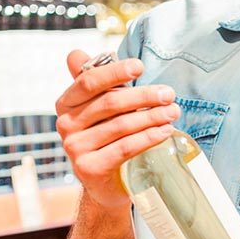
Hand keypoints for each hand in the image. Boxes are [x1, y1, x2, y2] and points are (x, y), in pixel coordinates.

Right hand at [55, 50, 179, 210]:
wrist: (105, 183)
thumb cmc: (108, 136)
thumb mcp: (99, 108)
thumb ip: (92, 82)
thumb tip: (76, 55)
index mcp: (66, 103)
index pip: (88, 81)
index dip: (114, 71)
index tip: (140, 66)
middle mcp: (66, 125)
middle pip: (110, 102)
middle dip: (144, 95)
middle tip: (169, 94)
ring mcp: (75, 148)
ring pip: (121, 125)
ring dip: (152, 116)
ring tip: (173, 112)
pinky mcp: (89, 168)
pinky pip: (125, 147)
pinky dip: (149, 137)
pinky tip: (166, 131)